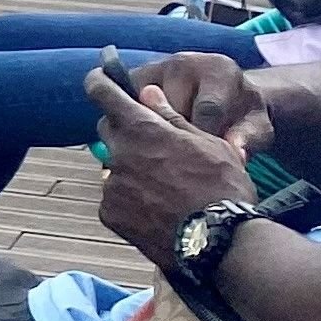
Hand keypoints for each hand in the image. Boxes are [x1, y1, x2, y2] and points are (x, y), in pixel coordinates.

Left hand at [87, 61, 261, 261]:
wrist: (221, 243)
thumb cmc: (222, 187)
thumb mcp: (208, 142)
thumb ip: (171, 116)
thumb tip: (148, 93)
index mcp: (142, 128)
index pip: (103, 92)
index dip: (99, 81)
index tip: (98, 77)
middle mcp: (118, 152)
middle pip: (108, 130)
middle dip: (125, 130)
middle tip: (153, 144)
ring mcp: (111, 185)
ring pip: (113, 166)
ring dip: (130, 168)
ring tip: (165, 186)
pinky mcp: (109, 214)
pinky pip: (114, 198)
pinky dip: (130, 199)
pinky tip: (158, 210)